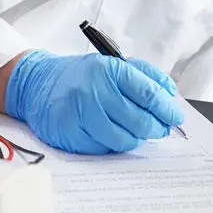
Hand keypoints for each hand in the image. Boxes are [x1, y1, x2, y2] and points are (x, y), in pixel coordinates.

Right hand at [3, 50, 183, 153]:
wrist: (37, 84)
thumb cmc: (80, 76)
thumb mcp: (111, 64)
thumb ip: (144, 74)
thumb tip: (170, 92)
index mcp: (109, 70)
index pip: (149, 93)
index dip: (167, 109)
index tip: (174, 117)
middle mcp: (95, 91)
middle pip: (140, 120)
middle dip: (156, 128)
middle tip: (159, 128)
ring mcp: (81, 114)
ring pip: (124, 139)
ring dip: (135, 138)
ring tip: (133, 130)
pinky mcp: (71, 134)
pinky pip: (104, 149)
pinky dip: (113, 144)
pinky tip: (110, 133)